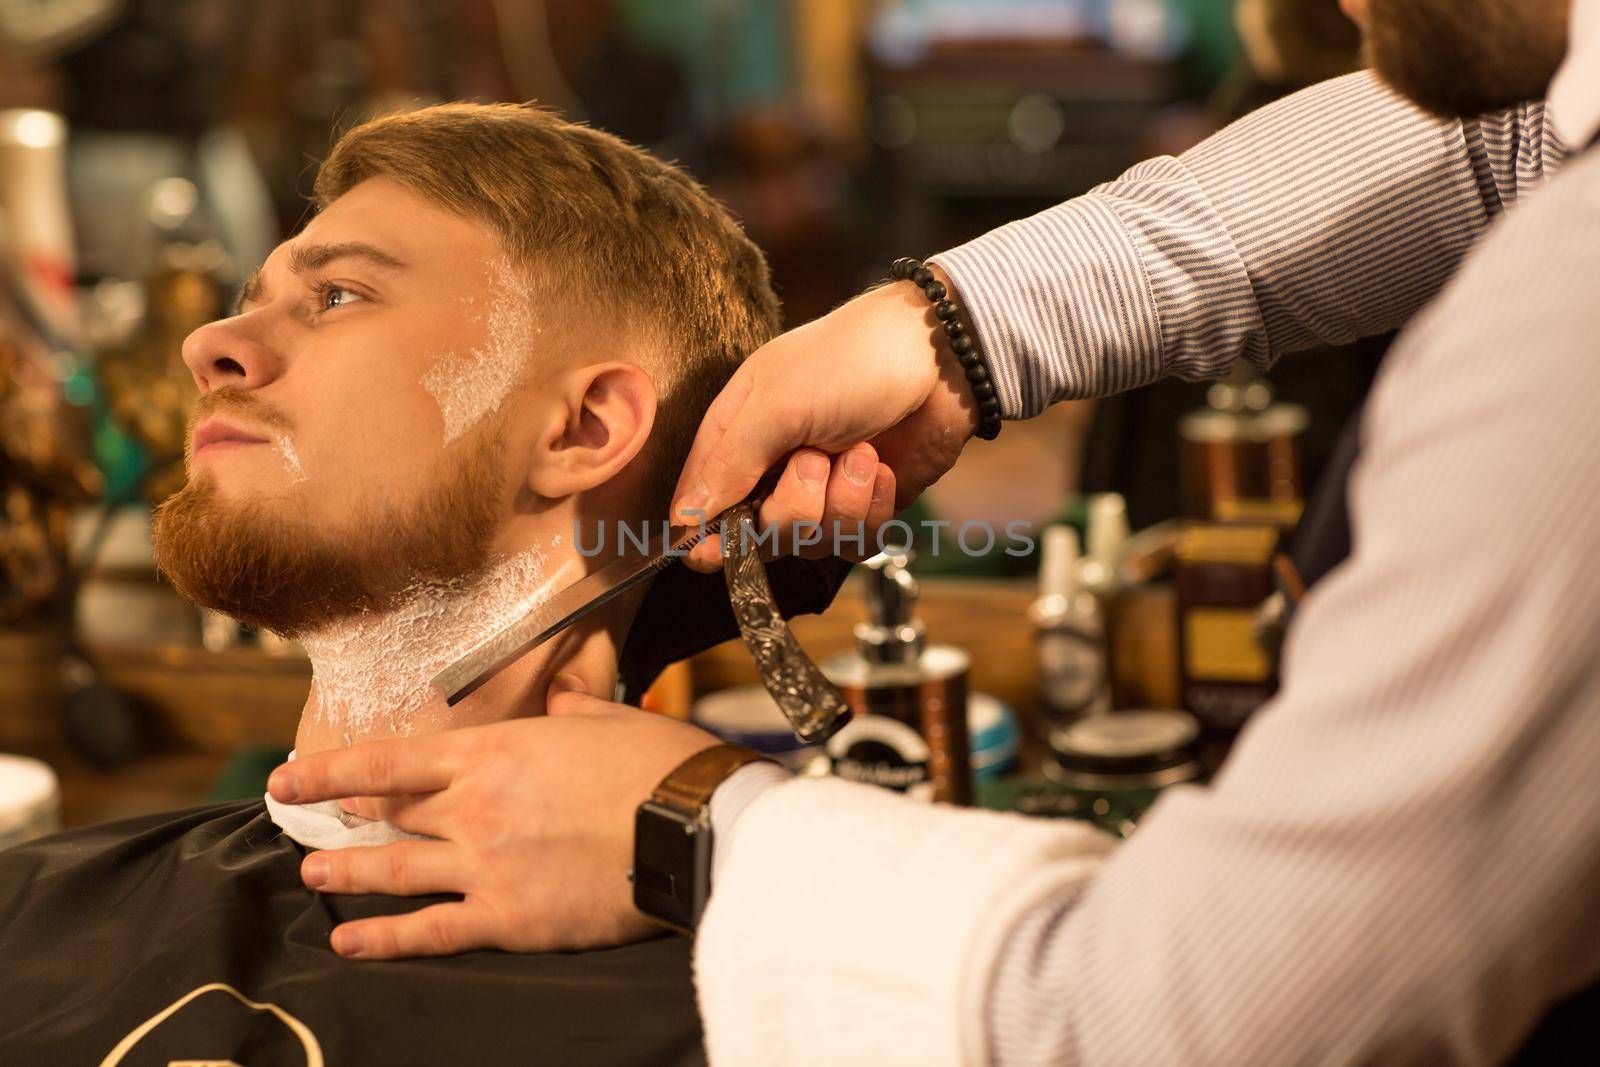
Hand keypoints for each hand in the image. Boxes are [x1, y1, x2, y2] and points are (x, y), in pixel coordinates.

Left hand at [267, 675, 719, 958]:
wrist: (693, 823)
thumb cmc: (658, 764)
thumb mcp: (609, 718)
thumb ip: (570, 710)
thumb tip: (558, 699)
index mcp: (495, 753)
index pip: (388, 761)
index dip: (328, 772)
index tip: (286, 779)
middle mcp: (475, 807)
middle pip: (391, 814)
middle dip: (345, 820)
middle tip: (311, 827)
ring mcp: (486, 866)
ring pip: (396, 872)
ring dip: (348, 875)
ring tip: (314, 878)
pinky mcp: (508, 918)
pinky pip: (432, 932)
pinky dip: (383, 939)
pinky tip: (349, 942)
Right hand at [672, 266, 980, 570]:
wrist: (940, 355)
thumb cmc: (851, 360)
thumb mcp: (778, 404)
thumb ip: (731, 463)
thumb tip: (685, 517)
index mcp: (738, 434)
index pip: (700, 503)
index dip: (706, 535)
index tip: (717, 552)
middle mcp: (774, 467)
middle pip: (759, 535)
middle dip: (795, 506)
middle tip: (816, 458)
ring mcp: (822, 489)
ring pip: (812, 542)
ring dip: (843, 502)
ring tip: (864, 453)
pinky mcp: (866, 505)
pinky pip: (856, 543)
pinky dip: (873, 510)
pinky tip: (885, 470)